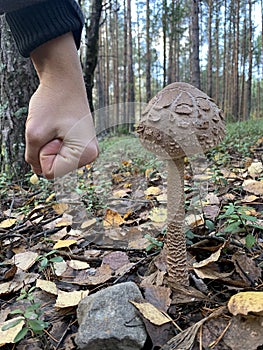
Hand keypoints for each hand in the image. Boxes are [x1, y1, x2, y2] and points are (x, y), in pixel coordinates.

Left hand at [25, 33, 97, 178]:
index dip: (42, 154)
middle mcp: (90, 155)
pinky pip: (59, 153)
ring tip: (56, 126)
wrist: (64, 80)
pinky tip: (59, 127)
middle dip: (46, 150)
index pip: (50, 173)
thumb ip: (32, 158)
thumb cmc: (51, 102)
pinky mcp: (81, 144)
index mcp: (85, 154)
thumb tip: (38, 171)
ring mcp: (87, 150)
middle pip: (55, 168)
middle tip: (54, 128)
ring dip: (48, 145)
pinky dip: (52, 142)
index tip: (51, 134)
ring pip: (55, 160)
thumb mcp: (34, 133)